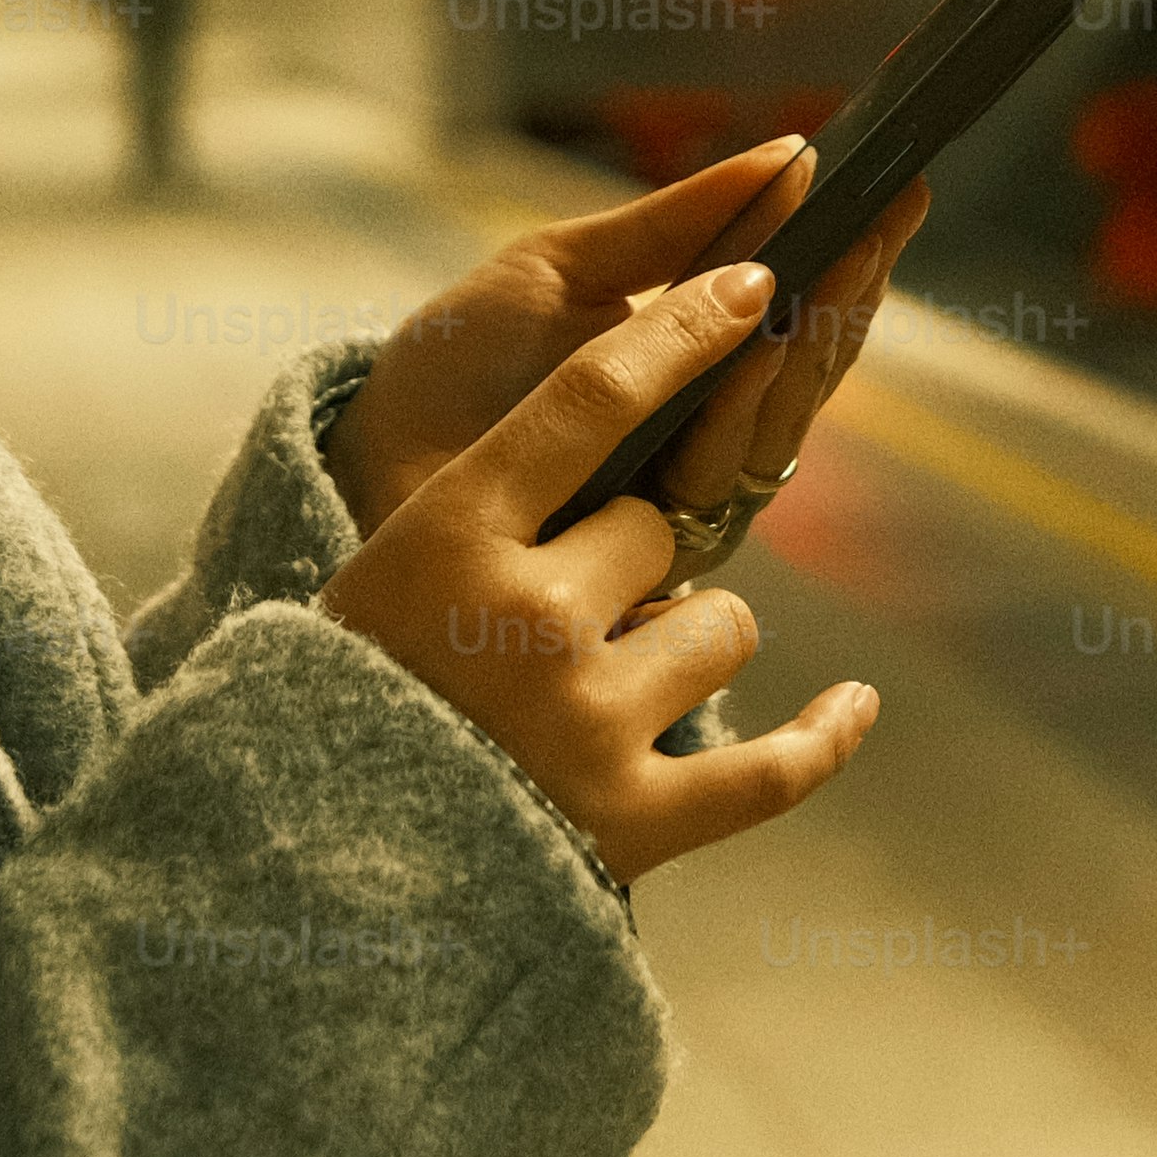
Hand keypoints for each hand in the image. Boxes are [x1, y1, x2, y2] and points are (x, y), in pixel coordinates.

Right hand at [315, 262, 879, 887]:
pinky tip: (852, 706)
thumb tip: (639, 424)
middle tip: (552, 622)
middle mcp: (527, 619)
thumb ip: (496, 504)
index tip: (753, 280)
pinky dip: (821, 737)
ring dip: (683, 646)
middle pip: (657, 526)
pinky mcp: (634, 824)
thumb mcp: (386, 569)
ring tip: (597, 699)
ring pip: (722, 625)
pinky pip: (774, 767)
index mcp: (448, 535)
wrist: (303, 875)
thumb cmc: (352, 693)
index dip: (685, 328)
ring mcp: (586, 723)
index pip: (596, 394)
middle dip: (626, 561)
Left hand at [329, 137, 930, 546]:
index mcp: (689, 370)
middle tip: (890, 209)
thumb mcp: (563, 269)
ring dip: (812, 331)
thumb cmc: (457, 365)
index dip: (850, 254)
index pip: (795, 313)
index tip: (895, 185)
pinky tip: (763, 335)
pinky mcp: (655, 552)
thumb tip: (786, 155)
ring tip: (840, 255)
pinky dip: (747, 396)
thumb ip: (669, 225)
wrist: (366, 460)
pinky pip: (724, 469)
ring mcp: (685, 497)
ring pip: (781, 416)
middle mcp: (702, 439)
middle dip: (853, 284)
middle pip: (808, 366)